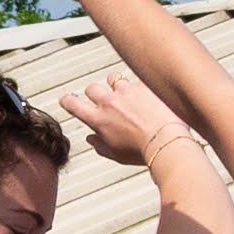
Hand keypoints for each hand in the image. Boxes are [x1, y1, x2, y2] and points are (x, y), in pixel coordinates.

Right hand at [58, 75, 193, 168]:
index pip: (73, 105)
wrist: (167, 142)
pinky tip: (147, 97)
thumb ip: (99, 145)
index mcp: (98, 120)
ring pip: (112, 79)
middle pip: (91, 88)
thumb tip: (91, 139)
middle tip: (103, 101)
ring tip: (125, 94)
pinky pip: (136, 80)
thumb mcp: (116, 155)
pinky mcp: (143, 85)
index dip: (67, 101)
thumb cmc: (143, 153)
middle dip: (95, 94)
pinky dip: (139, 87)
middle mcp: (109, 102)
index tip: (66, 99)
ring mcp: (126, 91)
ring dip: (116, 85)